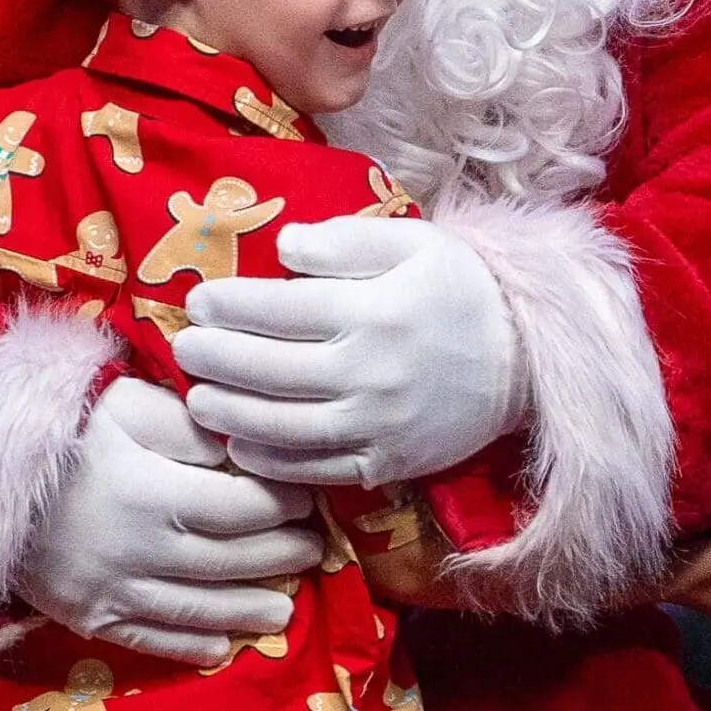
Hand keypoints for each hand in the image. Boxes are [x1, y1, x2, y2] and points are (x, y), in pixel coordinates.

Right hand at [15, 376, 323, 666]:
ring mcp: (112, 589)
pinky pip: (148, 639)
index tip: (307, 496)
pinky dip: (189, 646)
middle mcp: (140, 551)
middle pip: (228, 561)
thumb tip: (240, 449)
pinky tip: (221, 645)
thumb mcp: (125, 402)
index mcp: (154, 493)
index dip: (282, 505)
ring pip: (196, 609)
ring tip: (286, 606)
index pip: (240, 508)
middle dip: (278, 555)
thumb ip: (187, 426)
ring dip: (247, 609)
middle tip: (313, 549)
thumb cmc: (62, 425)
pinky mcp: (85, 614)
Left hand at [174, 217, 524, 486]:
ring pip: (287, 426)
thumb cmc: (458, 288)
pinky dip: (271, 461)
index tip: (199, 300)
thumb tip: (283, 248)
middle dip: (218, 359)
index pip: (284, 310)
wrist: (526, 358)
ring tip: (196, 397)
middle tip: (183, 347)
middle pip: (274, 370)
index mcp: (375, 310)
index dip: (233, 307)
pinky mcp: (387, 462)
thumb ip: (344, 241)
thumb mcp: (412, 242)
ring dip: (233, 413)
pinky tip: (239, 444)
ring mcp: (378, 424)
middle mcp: (372, 372)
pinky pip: (318, 469)